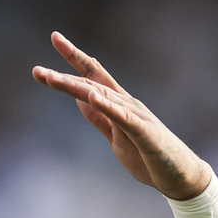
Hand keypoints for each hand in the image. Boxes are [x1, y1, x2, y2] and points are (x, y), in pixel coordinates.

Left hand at [32, 32, 209, 200]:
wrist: (180, 176)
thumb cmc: (148, 155)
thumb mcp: (115, 135)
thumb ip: (99, 117)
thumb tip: (81, 100)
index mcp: (118, 105)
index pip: (92, 78)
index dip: (73, 60)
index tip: (54, 41)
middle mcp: (127, 104)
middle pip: (92, 83)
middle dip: (64, 73)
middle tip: (36, 70)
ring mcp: (137, 117)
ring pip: (102, 97)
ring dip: (76, 88)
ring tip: (52, 79)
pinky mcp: (145, 133)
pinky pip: (124, 118)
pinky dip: (108, 106)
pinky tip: (93, 97)